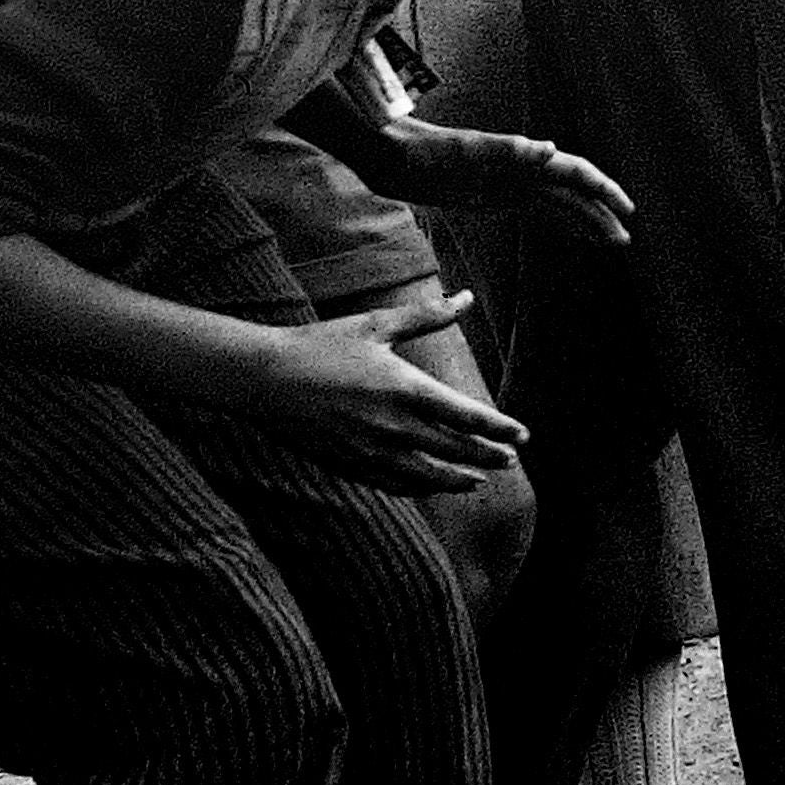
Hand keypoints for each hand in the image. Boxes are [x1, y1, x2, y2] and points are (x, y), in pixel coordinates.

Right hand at [242, 288, 525, 493]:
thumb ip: (426, 315)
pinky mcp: (348, 464)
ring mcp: (369, 450)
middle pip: (453, 449)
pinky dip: (417, 487)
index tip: (522, 436)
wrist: (262, 378)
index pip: (466, 416)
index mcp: (404, 388)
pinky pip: (392, 484)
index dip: (499, 429)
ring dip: (457, 479)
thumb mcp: (376, 324)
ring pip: (426, 474)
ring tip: (478, 481)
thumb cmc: (320, 344)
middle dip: (487, 456)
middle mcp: (392, 425)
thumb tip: (467, 297)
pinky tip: (429, 485)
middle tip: (511, 460)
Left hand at [387, 120, 636, 246]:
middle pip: (573, 193)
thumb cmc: (424, 150)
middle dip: (600, 214)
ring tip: (608, 242)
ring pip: (559, 203)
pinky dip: (557, 221)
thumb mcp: (465, 151)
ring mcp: (509, 183)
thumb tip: (550, 150)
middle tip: (624, 240)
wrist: (391, 155)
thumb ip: (507, 151)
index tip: (626, 211)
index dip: (603, 191)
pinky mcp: (493, 197)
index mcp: (523, 158)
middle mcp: (522, 169)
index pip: (575, 174)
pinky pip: (536, 211)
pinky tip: (568, 232)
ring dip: (584, 220)